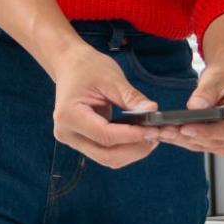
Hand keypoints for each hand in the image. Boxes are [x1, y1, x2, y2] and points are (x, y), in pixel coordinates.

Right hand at [50, 46, 159, 169]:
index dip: (132, 136)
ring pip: (107, 158)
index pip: (105, 135)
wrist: (70, 65)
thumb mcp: (112, 78)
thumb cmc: (87, 67)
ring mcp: (73, 140)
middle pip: (106, 154)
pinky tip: (139, 137)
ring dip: (132, 152)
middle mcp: (67, 133)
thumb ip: (132, 98)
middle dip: (135, 148)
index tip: (154, 130)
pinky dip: (124, 148)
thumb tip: (153, 111)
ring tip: (151, 136)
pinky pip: (106, 152)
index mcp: (69, 115)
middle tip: (157, 135)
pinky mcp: (82, 141)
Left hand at [158, 61, 223, 153]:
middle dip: (190, 136)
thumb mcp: (216, 77)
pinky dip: (189, 140)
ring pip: (210, 146)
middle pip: (219, 141)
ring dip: (185, 140)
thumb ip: (206, 92)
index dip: (206, 131)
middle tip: (164, 131)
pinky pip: (207, 145)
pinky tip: (171, 135)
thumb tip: (194, 107)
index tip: (185, 128)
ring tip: (162, 133)